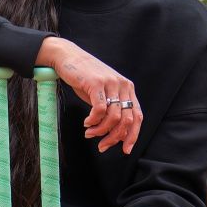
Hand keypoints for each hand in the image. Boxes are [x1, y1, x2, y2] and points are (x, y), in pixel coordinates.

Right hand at [37, 36, 141, 154]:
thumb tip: (114, 135)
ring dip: (100, 131)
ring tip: (90, 133)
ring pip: (113, 117)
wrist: (69, 57)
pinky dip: (93, 121)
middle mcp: (123, 86)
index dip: (133, 136)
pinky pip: (100, 109)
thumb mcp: (103, 94)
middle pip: (126, 120)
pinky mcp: (96, 83)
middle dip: (114, 138)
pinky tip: (86, 122)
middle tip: (102, 146)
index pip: (137, 116)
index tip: (125, 149)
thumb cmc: (85, 78)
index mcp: (128, 89)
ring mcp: (110, 83)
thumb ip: (111, 111)